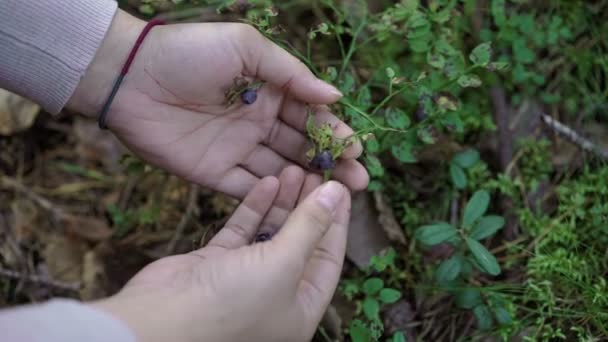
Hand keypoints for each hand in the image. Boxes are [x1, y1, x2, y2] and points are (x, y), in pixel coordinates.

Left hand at [68, 10, 368, 197]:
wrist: (131, 76)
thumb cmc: (189, 52)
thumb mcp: (246, 47)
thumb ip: (291, 73)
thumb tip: (335, 96)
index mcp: (269, 91)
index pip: (309, 116)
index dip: (334, 132)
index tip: (357, 149)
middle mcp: (257, 123)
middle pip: (301, 148)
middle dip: (331, 164)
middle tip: (359, 181)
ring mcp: (237, 150)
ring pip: (281, 171)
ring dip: (310, 184)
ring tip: (341, 196)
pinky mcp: (214, 173)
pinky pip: (249, 189)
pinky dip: (273, 198)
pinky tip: (299, 206)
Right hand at [91, 166, 350, 341]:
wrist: (162, 320)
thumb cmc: (233, 303)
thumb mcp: (283, 264)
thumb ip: (309, 226)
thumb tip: (336, 193)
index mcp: (300, 308)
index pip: (329, 258)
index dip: (336, 222)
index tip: (342, 188)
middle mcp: (276, 295)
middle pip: (301, 242)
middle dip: (309, 206)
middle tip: (317, 171)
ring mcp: (245, 278)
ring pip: (271, 233)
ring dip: (283, 203)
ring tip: (294, 169)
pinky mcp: (217, 263)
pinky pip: (242, 231)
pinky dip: (254, 208)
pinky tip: (267, 182)